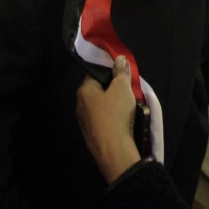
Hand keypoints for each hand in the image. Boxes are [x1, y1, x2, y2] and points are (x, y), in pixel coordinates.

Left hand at [76, 56, 141, 183]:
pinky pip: (103, 121)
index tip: (122, 76)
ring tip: (128, 107)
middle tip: (128, 91)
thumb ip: (121, 72)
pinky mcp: (92, 135)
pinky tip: (123, 122)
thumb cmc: (116, 114)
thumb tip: (119, 59)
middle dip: (113, 90)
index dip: (110, 72)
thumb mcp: (122, 88)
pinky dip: (112, 119)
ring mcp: (85, 122)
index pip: (95, 74)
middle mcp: (80, 105)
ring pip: (101, 107)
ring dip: (113, 105)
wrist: (113, 150)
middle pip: (98, 91)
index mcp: (84, 91)